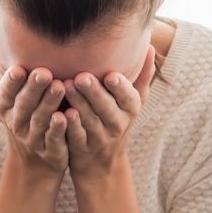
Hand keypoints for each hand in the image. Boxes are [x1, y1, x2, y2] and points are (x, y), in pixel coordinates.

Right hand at [0, 42, 68, 176]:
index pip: (5, 92)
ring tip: (59, 87)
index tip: (18, 68)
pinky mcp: (49, 150)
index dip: (11, 82)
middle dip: (33, 89)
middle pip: (24, 105)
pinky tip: (67, 115)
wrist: (35, 157)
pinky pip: (54, 139)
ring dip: (49, 104)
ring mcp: (32, 138)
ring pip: (40, 120)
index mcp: (5, 106)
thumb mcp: (5, 96)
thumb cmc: (22, 115)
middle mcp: (16, 122)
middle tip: (44, 72)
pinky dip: (59, 128)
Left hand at [61, 45, 155, 179]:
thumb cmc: (115, 122)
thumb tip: (150, 47)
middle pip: (107, 108)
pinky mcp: (81, 149)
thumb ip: (141, 77)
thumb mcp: (132, 104)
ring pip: (89, 121)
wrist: (102, 165)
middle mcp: (117, 125)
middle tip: (81, 76)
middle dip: (95, 93)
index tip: (111, 75)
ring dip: (78, 104)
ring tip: (65, 86)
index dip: (120, 88)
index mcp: (130, 110)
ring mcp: (99, 138)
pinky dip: (69, 127)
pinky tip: (61, 113)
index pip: (129, 98)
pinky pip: (76, 138)